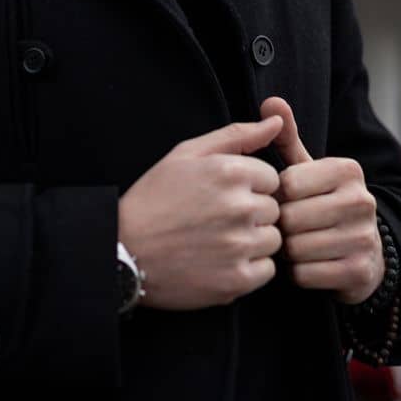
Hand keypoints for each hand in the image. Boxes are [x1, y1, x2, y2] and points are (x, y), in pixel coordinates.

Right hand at [117, 116, 285, 309]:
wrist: (123, 252)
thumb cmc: (154, 199)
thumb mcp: (187, 155)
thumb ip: (237, 135)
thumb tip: (277, 121)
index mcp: (231, 172)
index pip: (271, 179)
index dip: (248, 187)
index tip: (220, 196)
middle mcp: (240, 207)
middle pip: (273, 210)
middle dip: (250, 214)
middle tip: (214, 221)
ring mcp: (239, 245)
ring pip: (273, 240)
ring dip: (251, 242)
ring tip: (215, 241)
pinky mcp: (237, 279)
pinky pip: (267, 270)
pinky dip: (248, 269)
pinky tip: (219, 262)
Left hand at [259, 96, 382, 304]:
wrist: (363, 255)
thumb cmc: (323, 205)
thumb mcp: (308, 171)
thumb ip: (286, 139)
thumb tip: (270, 101)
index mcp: (347, 170)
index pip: (287, 184)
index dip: (278, 197)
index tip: (286, 202)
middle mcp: (362, 200)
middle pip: (290, 217)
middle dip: (282, 227)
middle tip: (290, 228)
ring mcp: (364, 237)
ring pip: (296, 247)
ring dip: (288, 251)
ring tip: (298, 244)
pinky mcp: (359, 271)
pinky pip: (305, 274)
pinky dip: (298, 273)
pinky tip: (308, 265)